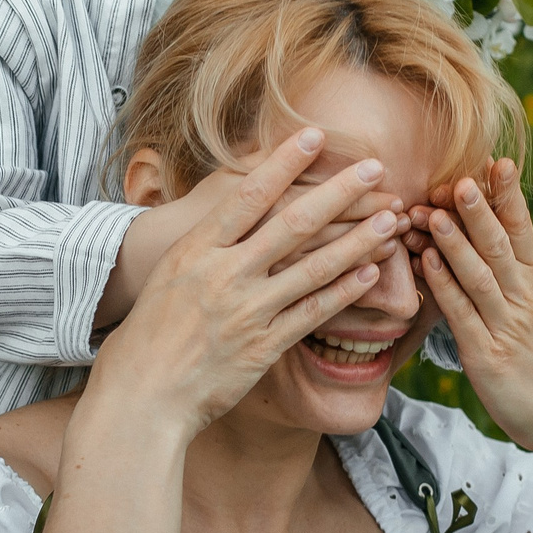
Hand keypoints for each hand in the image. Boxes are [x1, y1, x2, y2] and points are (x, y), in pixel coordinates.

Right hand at [89, 129, 403, 436]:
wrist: (140, 396)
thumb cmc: (148, 334)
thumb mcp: (167, 274)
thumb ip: (205, 243)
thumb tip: (238, 208)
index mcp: (195, 250)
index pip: (248, 196)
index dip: (284, 163)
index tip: (315, 136)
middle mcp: (223, 275)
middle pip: (292, 224)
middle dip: (340, 193)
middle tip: (376, 169)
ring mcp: (246, 311)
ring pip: (314, 267)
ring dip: (357, 241)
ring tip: (391, 219)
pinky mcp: (263, 347)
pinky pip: (313, 313)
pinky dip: (345, 291)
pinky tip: (373, 273)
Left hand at [414, 161, 532, 532]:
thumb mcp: (531, 309)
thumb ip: (510, 274)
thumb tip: (481, 235)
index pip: (522, 230)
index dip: (509, 196)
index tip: (497, 161)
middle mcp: (524, 298)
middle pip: (500, 245)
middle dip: (479, 210)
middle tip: (460, 177)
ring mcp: (507, 326)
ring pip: (480, 275)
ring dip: (454, 242)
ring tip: (432, 212)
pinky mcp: (488, 355)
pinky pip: (462, 313)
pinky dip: (444, 285)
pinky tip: (426, 263)